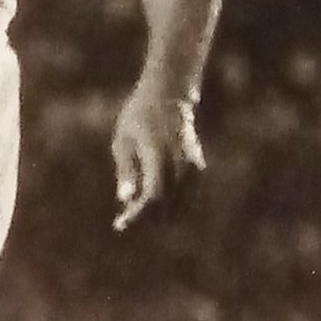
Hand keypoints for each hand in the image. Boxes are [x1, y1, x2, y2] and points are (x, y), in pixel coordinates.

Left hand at [111, 82, 203, 230]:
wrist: (170, 96)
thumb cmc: (138, 117)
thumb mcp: (123, 140)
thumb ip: (126, 170)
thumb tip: (125, 200)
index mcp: (157, 153)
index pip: (153, 194)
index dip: (139, 214)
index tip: (121, 224)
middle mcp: (179, 161)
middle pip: (168, 203)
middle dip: (147, 217)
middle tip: (126, 218)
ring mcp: (192, 164)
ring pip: (182, 203)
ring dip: (161, 214)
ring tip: (139, 213)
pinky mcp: (199, 167)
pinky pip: (190, 196)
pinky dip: (175, 206)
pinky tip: (159, 208)